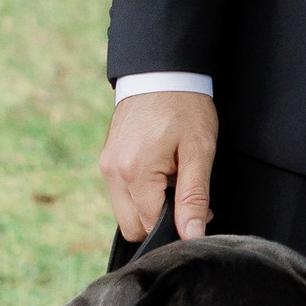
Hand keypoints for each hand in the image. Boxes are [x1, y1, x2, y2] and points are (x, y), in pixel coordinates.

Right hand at [99, 91, 218, 244]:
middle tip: (184, 193)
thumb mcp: (199, 151)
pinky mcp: (107, 159)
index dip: (177, 226)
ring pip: (125, 212)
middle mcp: (112, 173)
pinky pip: (121, 193)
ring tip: (172, 177)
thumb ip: (194, 197)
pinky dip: (140, 193)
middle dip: (159, 221)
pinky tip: (160, 171)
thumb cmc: (184, 106)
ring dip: (150, 206)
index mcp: (134, 173)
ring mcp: (106, 165)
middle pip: (132, 227)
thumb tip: (192, 235)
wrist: (163, 70)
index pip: (149, 227)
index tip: (198, 208)